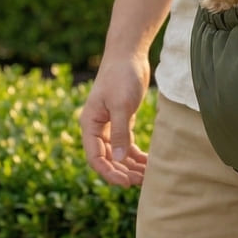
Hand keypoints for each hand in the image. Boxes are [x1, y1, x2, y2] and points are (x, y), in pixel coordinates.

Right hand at [80, 51, 150, 186]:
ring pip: (118, 153)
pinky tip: (148, 163)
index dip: (109, 172)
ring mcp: (110, 125)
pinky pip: (127, 144)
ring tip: (147, 176)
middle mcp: (97, 128)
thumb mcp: (121, 105)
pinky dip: (136, 154)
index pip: (95, 157)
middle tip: (141, 181)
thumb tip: (118, 158)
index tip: (126, 182)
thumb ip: (120, 132)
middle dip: (123, 171)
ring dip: (130, 165)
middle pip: (107, 158)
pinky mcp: (123, 120)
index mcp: (90, 124)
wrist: (129, 55)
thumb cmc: (121, 76)